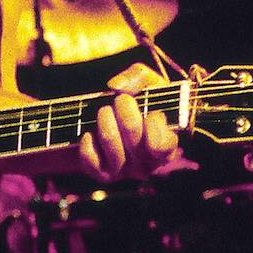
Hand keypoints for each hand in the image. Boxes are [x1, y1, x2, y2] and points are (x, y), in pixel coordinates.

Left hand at [75, 62, 185, 182]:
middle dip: (123, 110)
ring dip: (104, 121)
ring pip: (111, 143)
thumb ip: (138, 76)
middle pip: (133, 134)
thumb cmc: (134, 99)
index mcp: (165, 142)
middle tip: (119, 101)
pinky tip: (90, 134)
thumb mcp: (143, 81)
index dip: (153, 124)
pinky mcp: (104, 175)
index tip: (147, 109)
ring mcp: (126, 171)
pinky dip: (87, 142)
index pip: (164, 143)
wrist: (103, 119)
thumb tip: (117, 87)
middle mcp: (148, 162)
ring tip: (103, 111)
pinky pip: (91, 159)